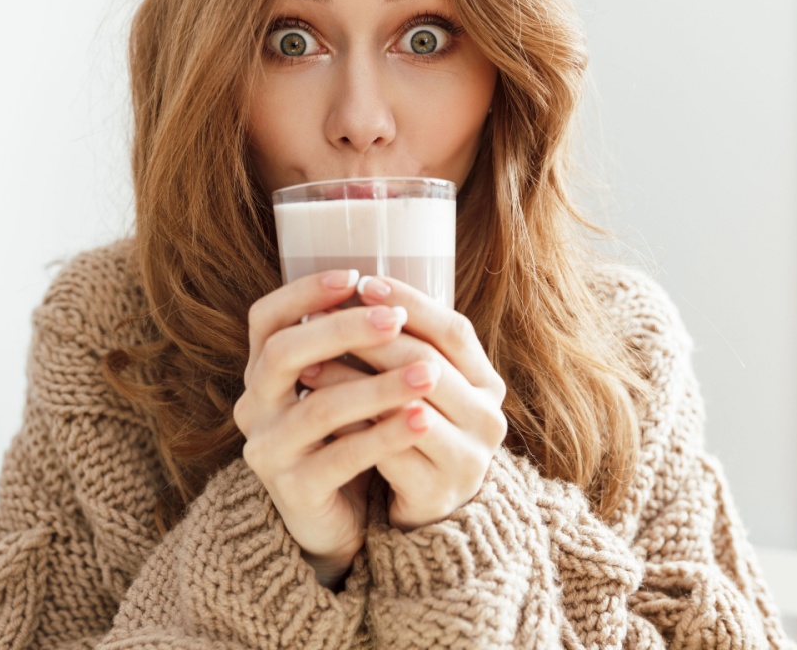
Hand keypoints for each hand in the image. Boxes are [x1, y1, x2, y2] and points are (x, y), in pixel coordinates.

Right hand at [234, 269, 438, 586]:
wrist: (336, 519)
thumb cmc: (343, 436)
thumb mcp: (340, 385)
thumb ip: (349, 346)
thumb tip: (391, 293)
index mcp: (262, 372)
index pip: (265, 319)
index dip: (303, 293)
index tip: (354, 276)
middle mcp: (254, 407)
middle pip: (283, 355)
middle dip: (342, 331)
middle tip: (395, 319)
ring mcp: (269, 450)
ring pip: (318, 408)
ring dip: (377, 386)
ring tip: (429, 372)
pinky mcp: (293, 491)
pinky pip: (341, 458)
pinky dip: (383, 436)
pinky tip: (420, 420)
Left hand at [327, 275, 507, 529]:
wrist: (424, 513)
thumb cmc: (413, 434)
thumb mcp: (421, 387)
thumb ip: (405, 346)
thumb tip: (352, 290)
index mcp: (487, 383)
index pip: (454, 330)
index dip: (410, 303)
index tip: (363, 283)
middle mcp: (488, 419)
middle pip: (427, 363)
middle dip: (369, 339)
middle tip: (320, 321)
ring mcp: (468, 459)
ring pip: (405, 405)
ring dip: (350, 381)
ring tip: (308, 365)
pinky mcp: (437, 492)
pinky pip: (388, 451)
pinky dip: (350, 426)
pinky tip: (317, 411)